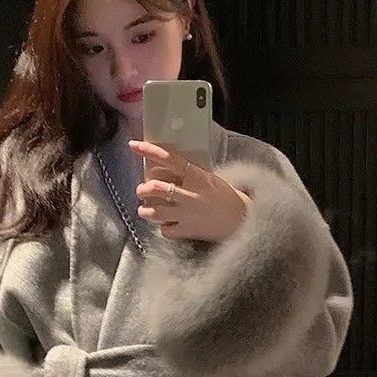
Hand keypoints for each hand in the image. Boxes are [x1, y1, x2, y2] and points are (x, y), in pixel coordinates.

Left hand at [129, 140, 250, 241]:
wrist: (242, 220)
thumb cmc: (224, 196)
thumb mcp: (209, 178)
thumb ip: (189, 172)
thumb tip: (164, 164)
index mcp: (197, 176)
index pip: (169, 159)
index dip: (149, 150)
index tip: (134, 145)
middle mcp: (190, 194)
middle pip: (154, 187)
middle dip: (142, 189)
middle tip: (142, 191)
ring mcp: (188, 214)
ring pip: (154, 212)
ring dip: (145, 210)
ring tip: (145, 210)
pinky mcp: (188, 231)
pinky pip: (165, 230)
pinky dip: (162, 227)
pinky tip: (165, 224)